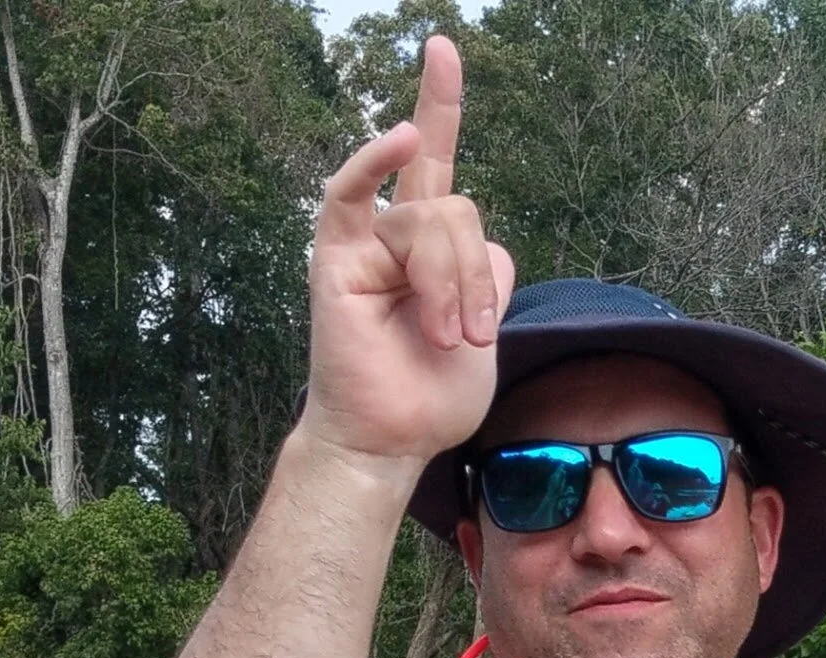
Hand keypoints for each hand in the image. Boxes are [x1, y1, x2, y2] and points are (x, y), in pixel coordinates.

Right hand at [301, 35, 515, 465]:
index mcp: (433, 249)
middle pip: (459, 210)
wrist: (388, 441)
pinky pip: (353, 192)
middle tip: (470, 338)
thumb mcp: (485, 335)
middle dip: (476, 279)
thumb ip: (489, 275)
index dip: (441, 106)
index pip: (441, 165)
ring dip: (450, 287)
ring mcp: (366, 242)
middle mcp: (397, 235)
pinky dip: (374, 160)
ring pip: (432, 221)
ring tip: (444, 337)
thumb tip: (478, 240)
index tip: (443, 48)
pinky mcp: (336, 256)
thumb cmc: (430, 399)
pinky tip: (398, 140)